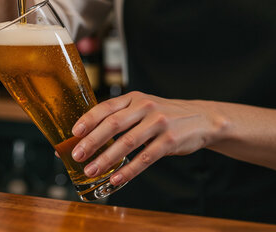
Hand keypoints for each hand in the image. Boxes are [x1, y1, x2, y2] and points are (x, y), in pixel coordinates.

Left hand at [71, 92, 227, 185]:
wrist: (201, 119)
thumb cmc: (165, 115)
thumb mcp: (143, 106)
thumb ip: (122, 114)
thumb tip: (90, 133)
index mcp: (134, 98)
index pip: (106, 107)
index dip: (88, 120)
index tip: (74, 133)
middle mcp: (145, 107)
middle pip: (112, 124)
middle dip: (92, 141)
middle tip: (77, 155)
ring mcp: (158, 123)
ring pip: (126, 142)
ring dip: (106, 158)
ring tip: (91, 170)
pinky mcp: (170, 140)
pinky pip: (145, 157)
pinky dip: (129, 169)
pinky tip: (116, 178)